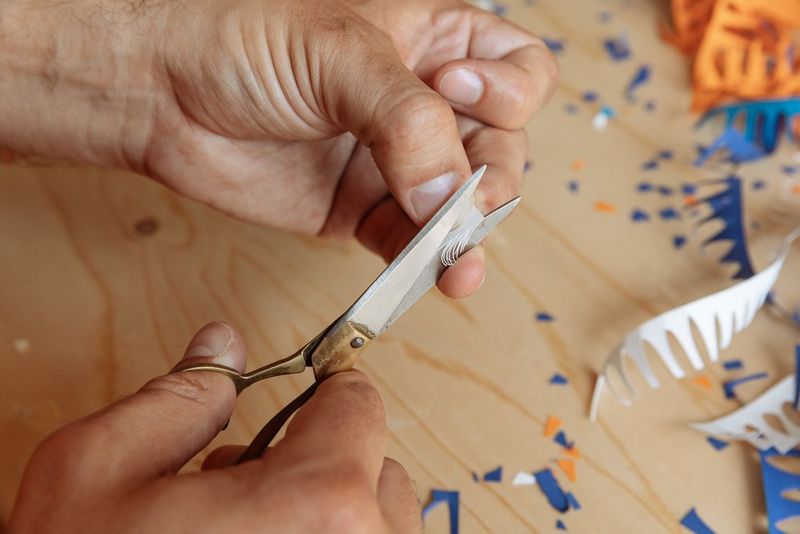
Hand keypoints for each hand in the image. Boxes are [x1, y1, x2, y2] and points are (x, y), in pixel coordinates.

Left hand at [0, 0, 556, 297]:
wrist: (164, 94)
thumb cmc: (244, 40)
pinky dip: (424, 262)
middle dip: (492, 176)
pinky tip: (434, 274)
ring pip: (461, 203)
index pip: (518, 69)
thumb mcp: (342, 55)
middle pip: (500, 145)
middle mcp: (424, 103)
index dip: (505, 90)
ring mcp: (395, 160)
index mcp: (434, 41)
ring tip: (456, 260)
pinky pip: (411, 242)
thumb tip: (453, 196)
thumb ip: (410, 122)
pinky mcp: (361, 208)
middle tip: (464, 197)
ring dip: (467, 235)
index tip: (457, 90)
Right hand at [9, 322, 417, 532]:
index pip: (360, 406)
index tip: (310, 395)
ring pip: (383, 527)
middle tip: (254, 489)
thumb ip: (178, 398)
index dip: (326, 392)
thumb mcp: (99, 473)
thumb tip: (222, 346)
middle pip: (379, 470)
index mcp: (316, 502)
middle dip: (322, 465)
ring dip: (332, 518)